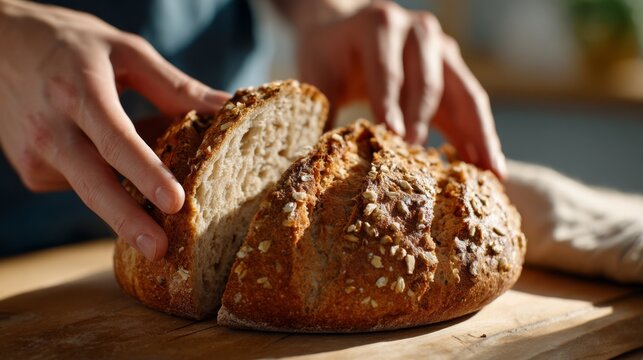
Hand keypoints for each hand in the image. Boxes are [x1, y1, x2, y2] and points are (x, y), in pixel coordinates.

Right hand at [0, 0, 228, 259]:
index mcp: (78, 91)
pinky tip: (121, 170)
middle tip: (161, 251)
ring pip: (91, 191)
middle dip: (128, 222)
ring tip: (163, 223)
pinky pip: (82, 184)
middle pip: (93, 183)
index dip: (146, 172)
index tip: (175, 202)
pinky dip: (111, 184)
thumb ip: (174, 85)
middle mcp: (51, 128)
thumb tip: (226, 108)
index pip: (115, 139)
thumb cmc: (71, 44)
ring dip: (129, 208)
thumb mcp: (125, 51)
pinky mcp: (32, 171)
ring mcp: (35, 155)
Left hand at [295, 0, 505, 177]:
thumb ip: (318, 112)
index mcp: (379, 25)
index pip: (387, 71)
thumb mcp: (316, 75)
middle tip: (422, 167)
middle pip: (429, 83)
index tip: (394, 137)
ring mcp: (442, 50)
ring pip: (466, 95)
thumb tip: (313, 162)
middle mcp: (418, 32)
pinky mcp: (454, 72)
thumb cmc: (330, 55)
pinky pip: (472, 105)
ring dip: (478, 136)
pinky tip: (490, 170)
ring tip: (490, 176)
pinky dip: (481, 137)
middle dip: (426, 126)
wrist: (346, 31)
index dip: (391, 106)